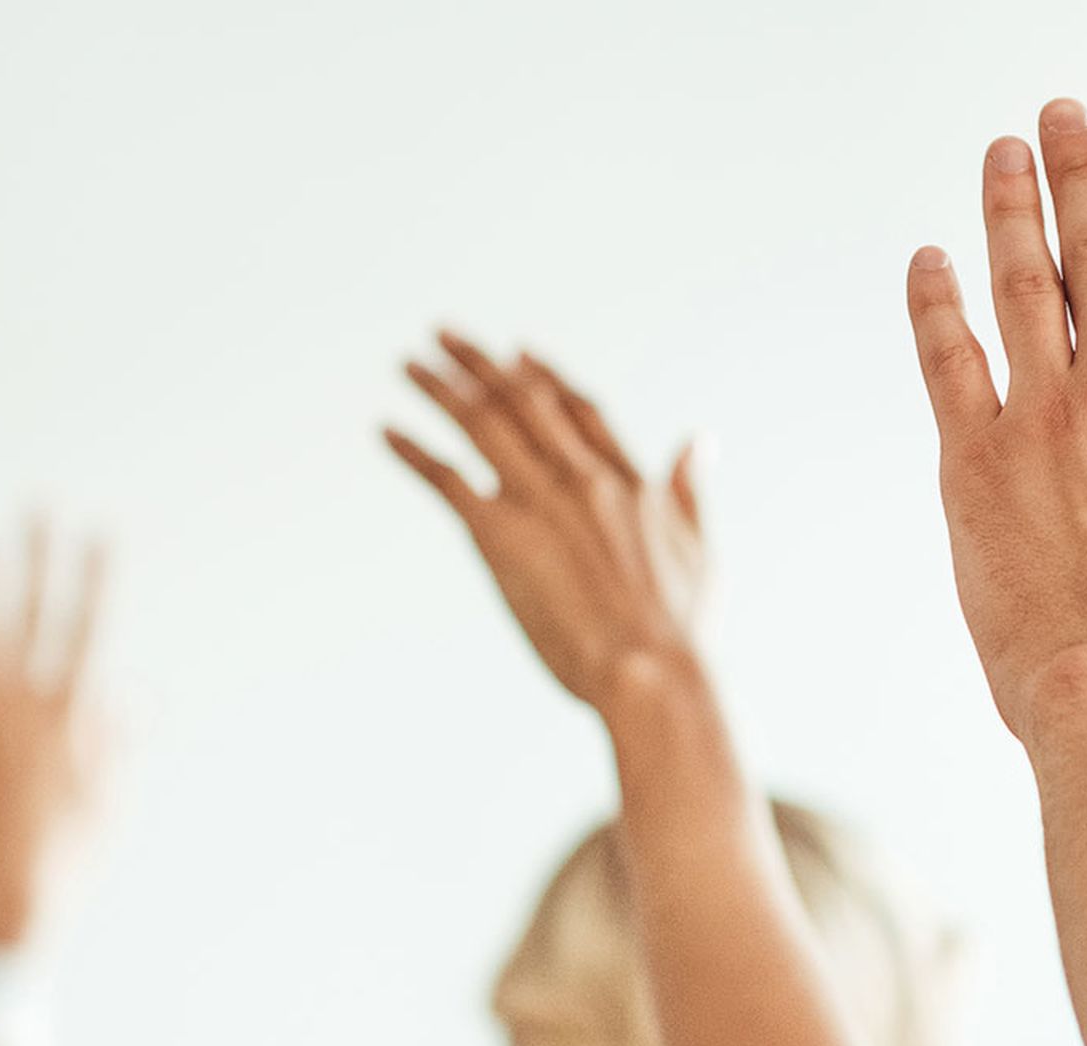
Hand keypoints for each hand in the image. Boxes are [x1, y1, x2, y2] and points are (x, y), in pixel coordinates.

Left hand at [0, 520, 109, 948]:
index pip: (88, 630)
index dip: (96, 578)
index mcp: (71, 720)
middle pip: (32, 615)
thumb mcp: (108, 801)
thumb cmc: (66, 859)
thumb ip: (114, 742)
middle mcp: (23, 708)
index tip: (103, 534)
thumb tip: (135, 695)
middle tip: (39, 507)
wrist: (3, 899)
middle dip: (39, 557)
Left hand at [388, 334, 707, 716]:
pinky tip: (387, 431)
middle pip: (523, 400)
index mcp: (629, 480)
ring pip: (482, 423)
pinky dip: (415, 451)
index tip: (518, 354)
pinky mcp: (501, 533)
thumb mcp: (699, 548)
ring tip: (409, 364)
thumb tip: (698, 440)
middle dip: (480, 364)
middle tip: (443, 335)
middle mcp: (582, 476)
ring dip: (440, 389)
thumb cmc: (680, 629)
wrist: (651, 670)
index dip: (545, 377)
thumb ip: (691, 489)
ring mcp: (542, 500)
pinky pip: (448, 478)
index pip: (578, 410)